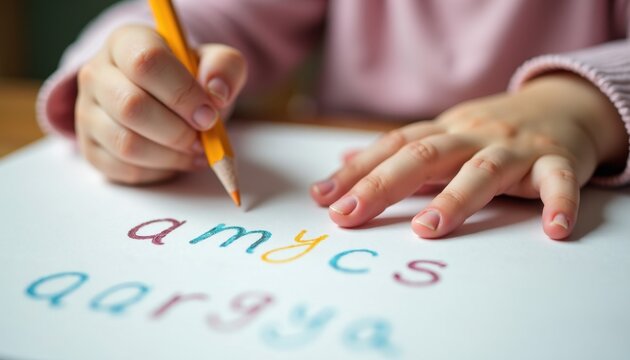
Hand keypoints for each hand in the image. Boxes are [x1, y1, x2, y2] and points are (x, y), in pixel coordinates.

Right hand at [76, 25, 246, 183]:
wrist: (167, 100)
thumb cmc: (189, 79)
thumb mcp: (214, 64)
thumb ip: (224, 68)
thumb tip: (216, 92)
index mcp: (125, 42)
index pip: (147, 62)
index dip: (182, 93)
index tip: (209, 114)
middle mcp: (96, 74)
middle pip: (132, 106)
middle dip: (178, 131)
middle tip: (203, 138)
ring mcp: (87, 113)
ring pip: (126, 143)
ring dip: (171, 156)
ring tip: (195, 151)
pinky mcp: (91, 148)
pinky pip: (125, 169)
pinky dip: (159, 172)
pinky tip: (177, 160)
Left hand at [311, 74, 627, 239]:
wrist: (564, 105)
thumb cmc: (493, 131)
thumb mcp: (443, 134)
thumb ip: (396, 152)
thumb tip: (343, 160)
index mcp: (444, 132)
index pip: (392, 147)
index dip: (357, 171)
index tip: (322, 197)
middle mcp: (473, 136)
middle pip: (424, 156)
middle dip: (382, 185)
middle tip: (348, 215)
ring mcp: (515, 149)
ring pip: (482, 170)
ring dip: (454, 199)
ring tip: (427, 229)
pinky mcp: (557, 161)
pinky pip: (558, 181)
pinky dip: (558, 203)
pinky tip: (553, 231)